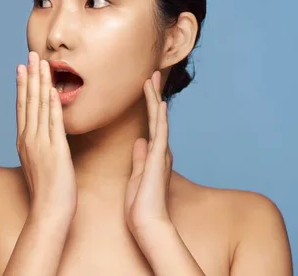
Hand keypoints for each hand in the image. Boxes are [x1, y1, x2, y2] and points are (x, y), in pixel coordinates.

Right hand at [16, 51, 76, 223]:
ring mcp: (41, 143)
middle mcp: (29, 139)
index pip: (22, 108)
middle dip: (30, 76)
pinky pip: (53, 122)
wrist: (49, 210)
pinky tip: (52, 88)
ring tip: (40, 62)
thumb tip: (40, 138)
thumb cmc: (47, 192)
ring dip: (40, 83)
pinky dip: (52, 103)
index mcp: (24, 142)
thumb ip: (38, 148)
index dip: (22, 86)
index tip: (22, 68)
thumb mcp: (39, 164)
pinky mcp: (56, 149)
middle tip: (31, 55)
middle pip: (28, 101)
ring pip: (39, 107)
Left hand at [124, 71, 173, 235]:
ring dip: (155, 98)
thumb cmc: (140, 204)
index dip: (149, 103)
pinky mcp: (159, 160)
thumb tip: (139, 141)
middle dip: (154, 94)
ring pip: (159, 119)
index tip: (145, 85)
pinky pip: (161, 134)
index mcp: (152, 153)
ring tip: (152, 78)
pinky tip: (161, 103)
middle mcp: (159, 150)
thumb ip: (139, 157)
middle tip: (152, 73)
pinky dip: (161, 118)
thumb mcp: (135, 175)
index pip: (151, 122)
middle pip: (157, 116)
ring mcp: (160, 154)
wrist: (146, 223)